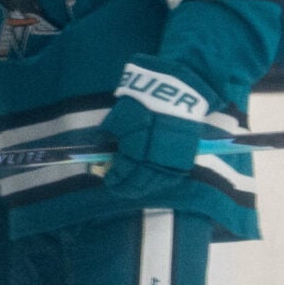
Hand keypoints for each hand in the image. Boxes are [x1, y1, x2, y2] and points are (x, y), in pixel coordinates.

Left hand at [100, 62, 210, 206]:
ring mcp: (169, 163)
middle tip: (119, 188)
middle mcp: (152, 163)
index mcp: (133, 153)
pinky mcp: (183, 159)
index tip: (109, 180)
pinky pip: (170, 178)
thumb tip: (99, 147)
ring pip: (154, 184)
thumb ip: (106, 135)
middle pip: (137, 184)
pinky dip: (159, 182)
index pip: (121, 173)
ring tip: (134, 187)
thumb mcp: (117, 118)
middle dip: (125, 188)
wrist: (175, 95)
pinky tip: (153, 180)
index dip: (114, 179)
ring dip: (142, 188)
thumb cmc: (142, 104)